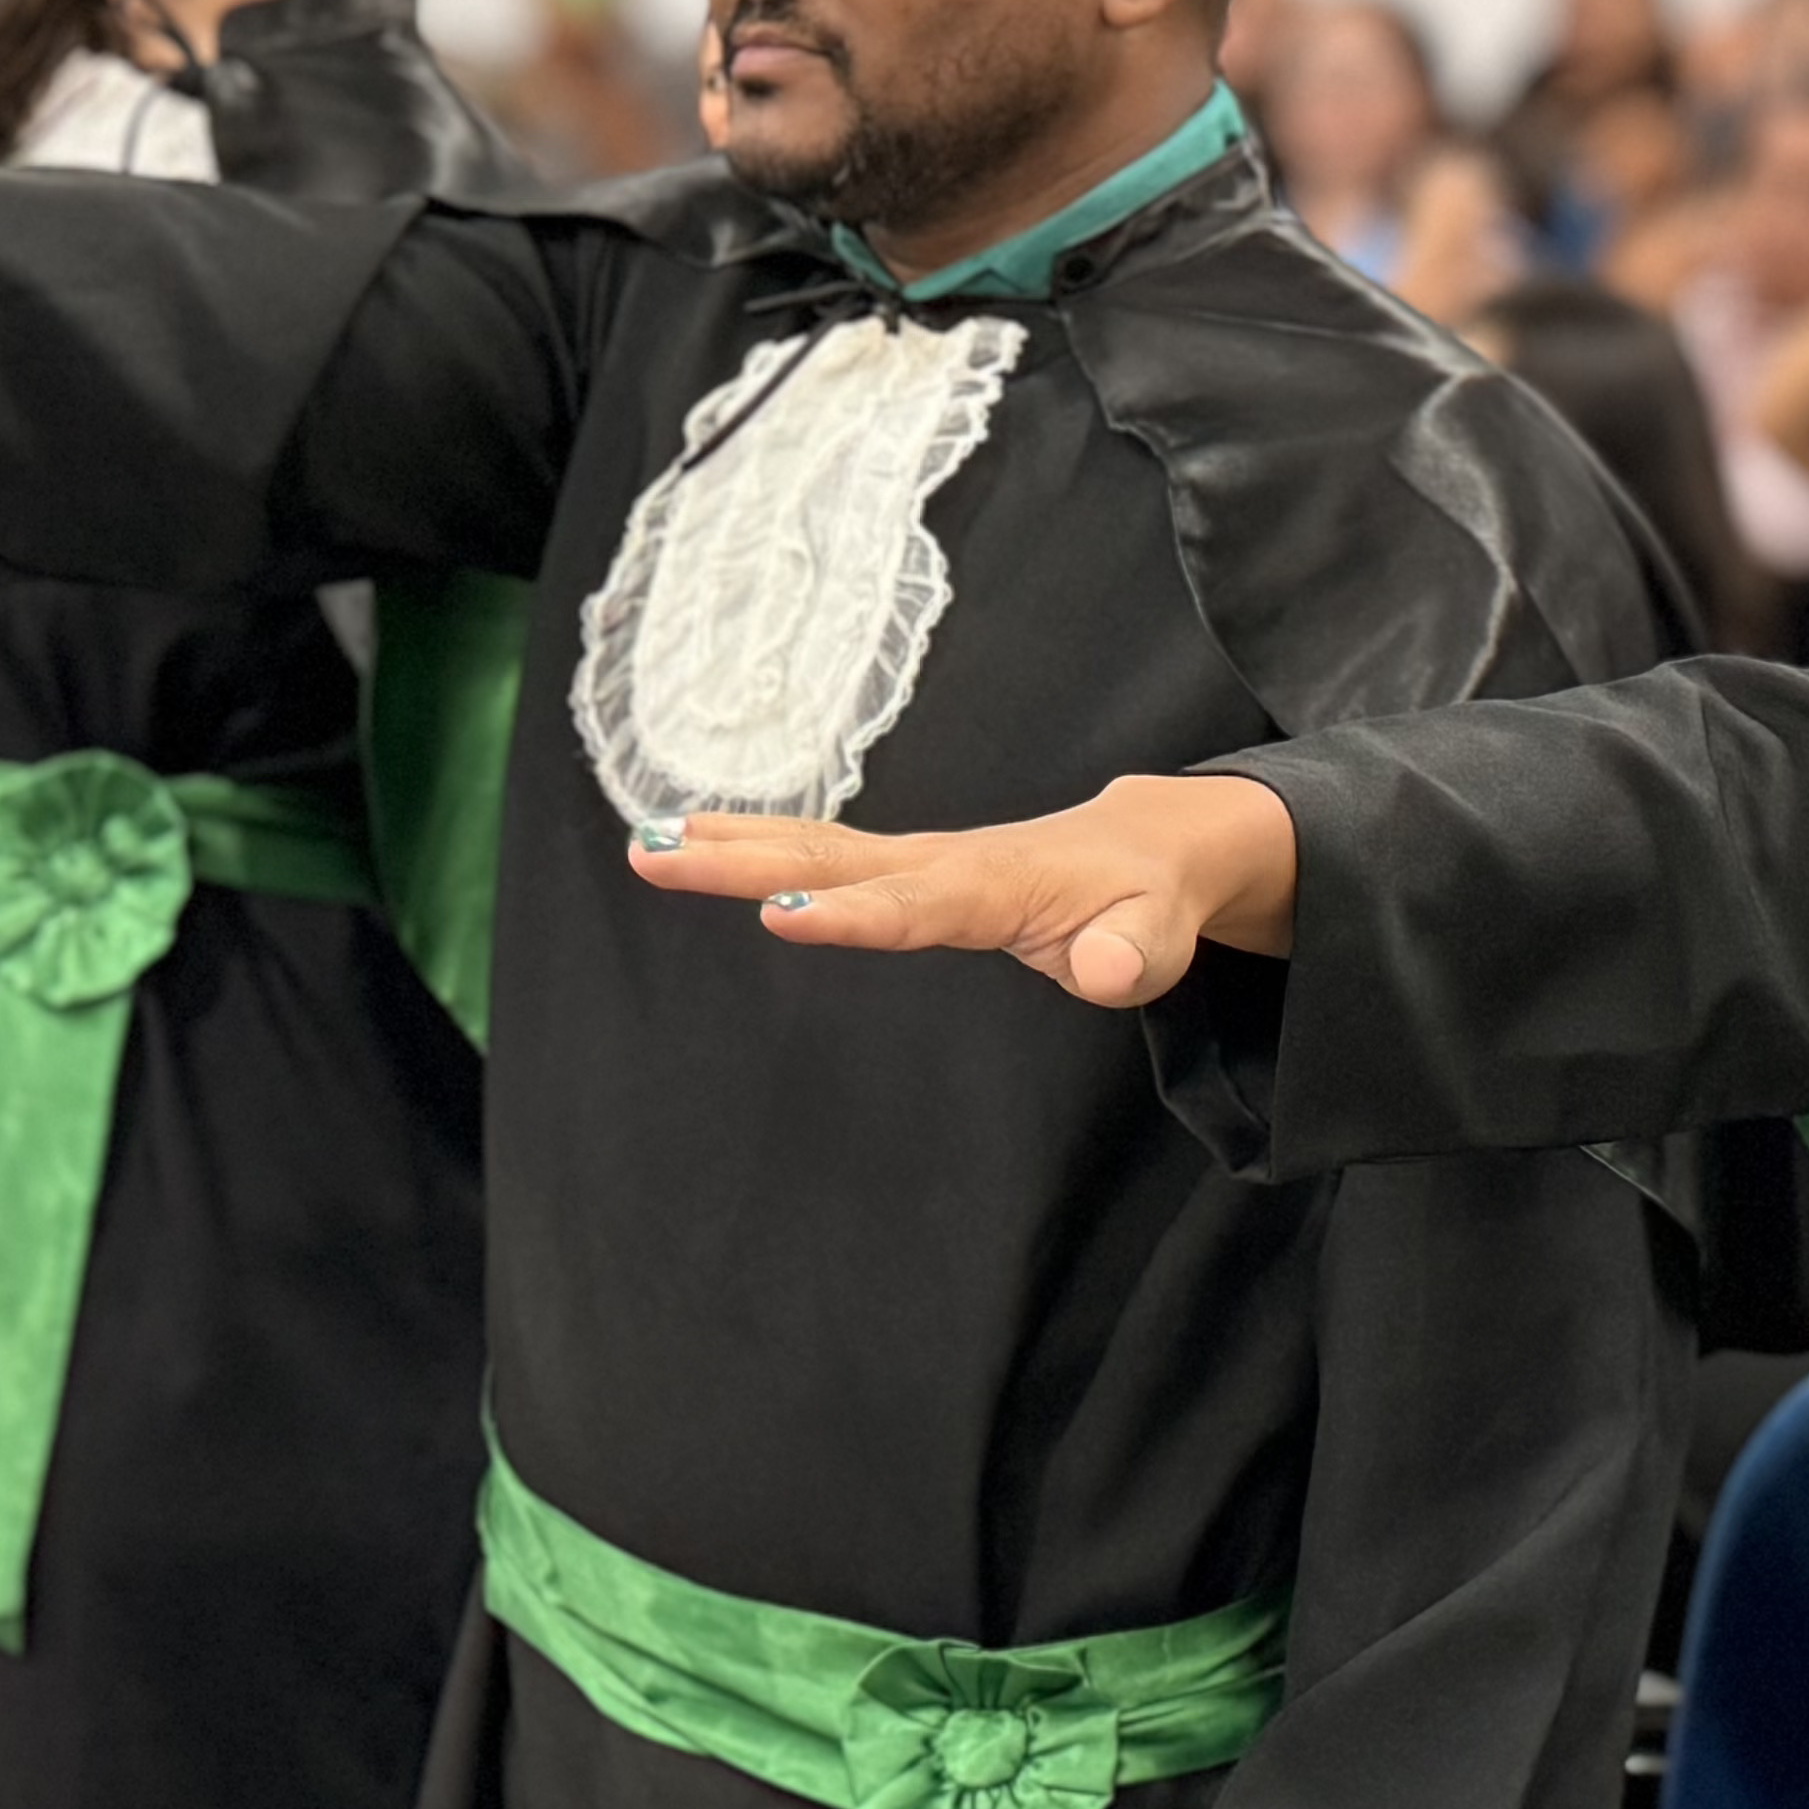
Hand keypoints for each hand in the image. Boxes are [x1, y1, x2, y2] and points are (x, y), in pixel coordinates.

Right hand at [624, 774, 1301, 1008]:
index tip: (777, 910)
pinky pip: (820, 849)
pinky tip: (692, 838)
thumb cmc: (1150, 900)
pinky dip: (755, 840)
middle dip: (740, 857)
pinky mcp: (903, 867)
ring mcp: (915, 858)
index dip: (848, 911)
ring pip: (811, 843)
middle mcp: (939, 861)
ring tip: (647, 842)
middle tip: (656, 852)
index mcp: (992, 884)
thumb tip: (1105, 970)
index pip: (911, 904)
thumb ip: (1132, 954)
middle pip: (829, 857)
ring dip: (729, 842)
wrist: (1149, 845)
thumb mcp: (1161, 936)